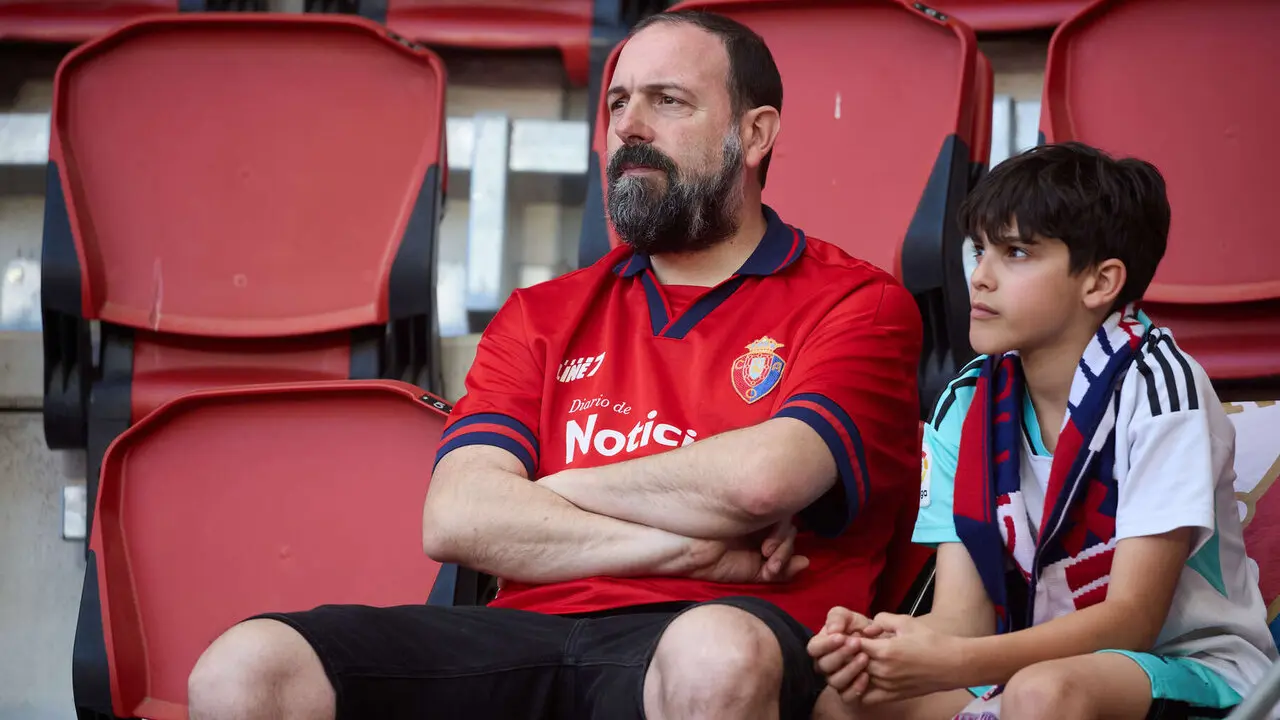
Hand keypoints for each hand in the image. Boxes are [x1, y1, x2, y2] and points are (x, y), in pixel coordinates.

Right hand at [687, 518, 808, 583]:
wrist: (682, 546)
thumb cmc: (707, 561)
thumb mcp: (747, 572)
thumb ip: (777, 571)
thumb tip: (807, 563)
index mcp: (755, 534)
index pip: (783, 540)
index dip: (785, 554)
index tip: (772, 570)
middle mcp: (757, 520)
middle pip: (788, 529)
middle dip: (785, 551)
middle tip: (771, 565)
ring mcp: (755, 509)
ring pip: (787, 521)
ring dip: (783, 546)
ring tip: (767, 558)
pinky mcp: (751, 501)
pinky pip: (779, 512)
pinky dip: (780, 534)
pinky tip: (766, 550)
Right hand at [808, 607, 883, 702]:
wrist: (881, 645)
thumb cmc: (861, 630)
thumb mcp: (850, 618)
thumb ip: (839, 617)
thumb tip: (833, 629)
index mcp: (822, 646)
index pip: (813, 648)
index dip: (825, 644)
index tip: (842, 636)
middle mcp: (826, 665)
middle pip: (823, 665)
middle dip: (840, 654)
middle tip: (857, 644)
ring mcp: (836, 680)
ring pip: (835, 682)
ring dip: (849, 670)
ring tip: (865, 658)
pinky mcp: (849, 693)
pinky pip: (847, 696)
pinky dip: (855, 688)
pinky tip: (866, 676)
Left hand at [858, 613, 961, 704]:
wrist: (952, 664)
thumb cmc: (931, 641)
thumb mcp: (906, 622)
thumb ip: (882, 620)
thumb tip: (867, 629)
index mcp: (884, 650)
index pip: (852, 645)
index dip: (848, 638)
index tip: (852, 634)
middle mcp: (883, 670)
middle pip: (852, 663)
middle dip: (849, 653)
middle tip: (853, 646)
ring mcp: (887, 686)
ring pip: (857, 679)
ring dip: (854, 669)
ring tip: (859, 660)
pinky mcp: (893, 696)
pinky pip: (867, 697)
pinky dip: (861, 688)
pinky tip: (865, 677)